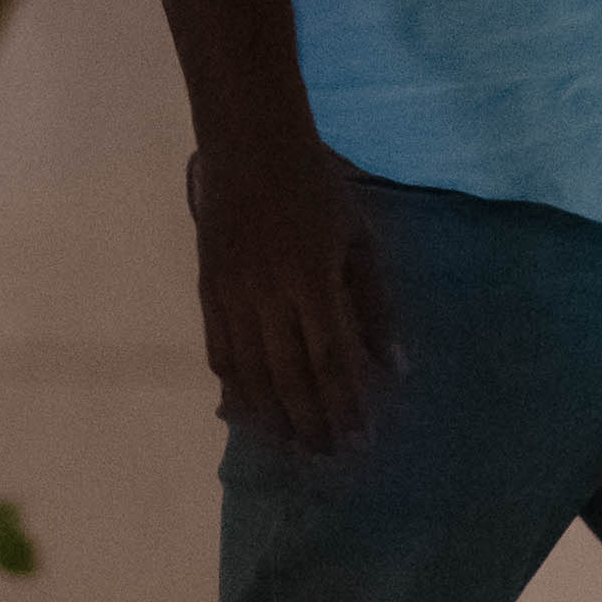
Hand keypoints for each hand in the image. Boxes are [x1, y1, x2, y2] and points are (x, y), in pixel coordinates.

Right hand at [191, 133, 398, 451]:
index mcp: (312, 281)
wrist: (249, 144)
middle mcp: (267, 296)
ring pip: (250, 373)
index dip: (344, 406)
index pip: (330, 360)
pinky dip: (234, 386)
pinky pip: (219, 351)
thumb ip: (375, 304)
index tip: (360, 439)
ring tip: (292, 445)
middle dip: (310, 423)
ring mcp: (231, 296)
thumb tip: (394, 366)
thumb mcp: (359, 238)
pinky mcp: (207, 291)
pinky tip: (247, 411)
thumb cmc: (316, 186)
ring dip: (272, 416)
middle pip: (289, 377)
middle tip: (327, 456)